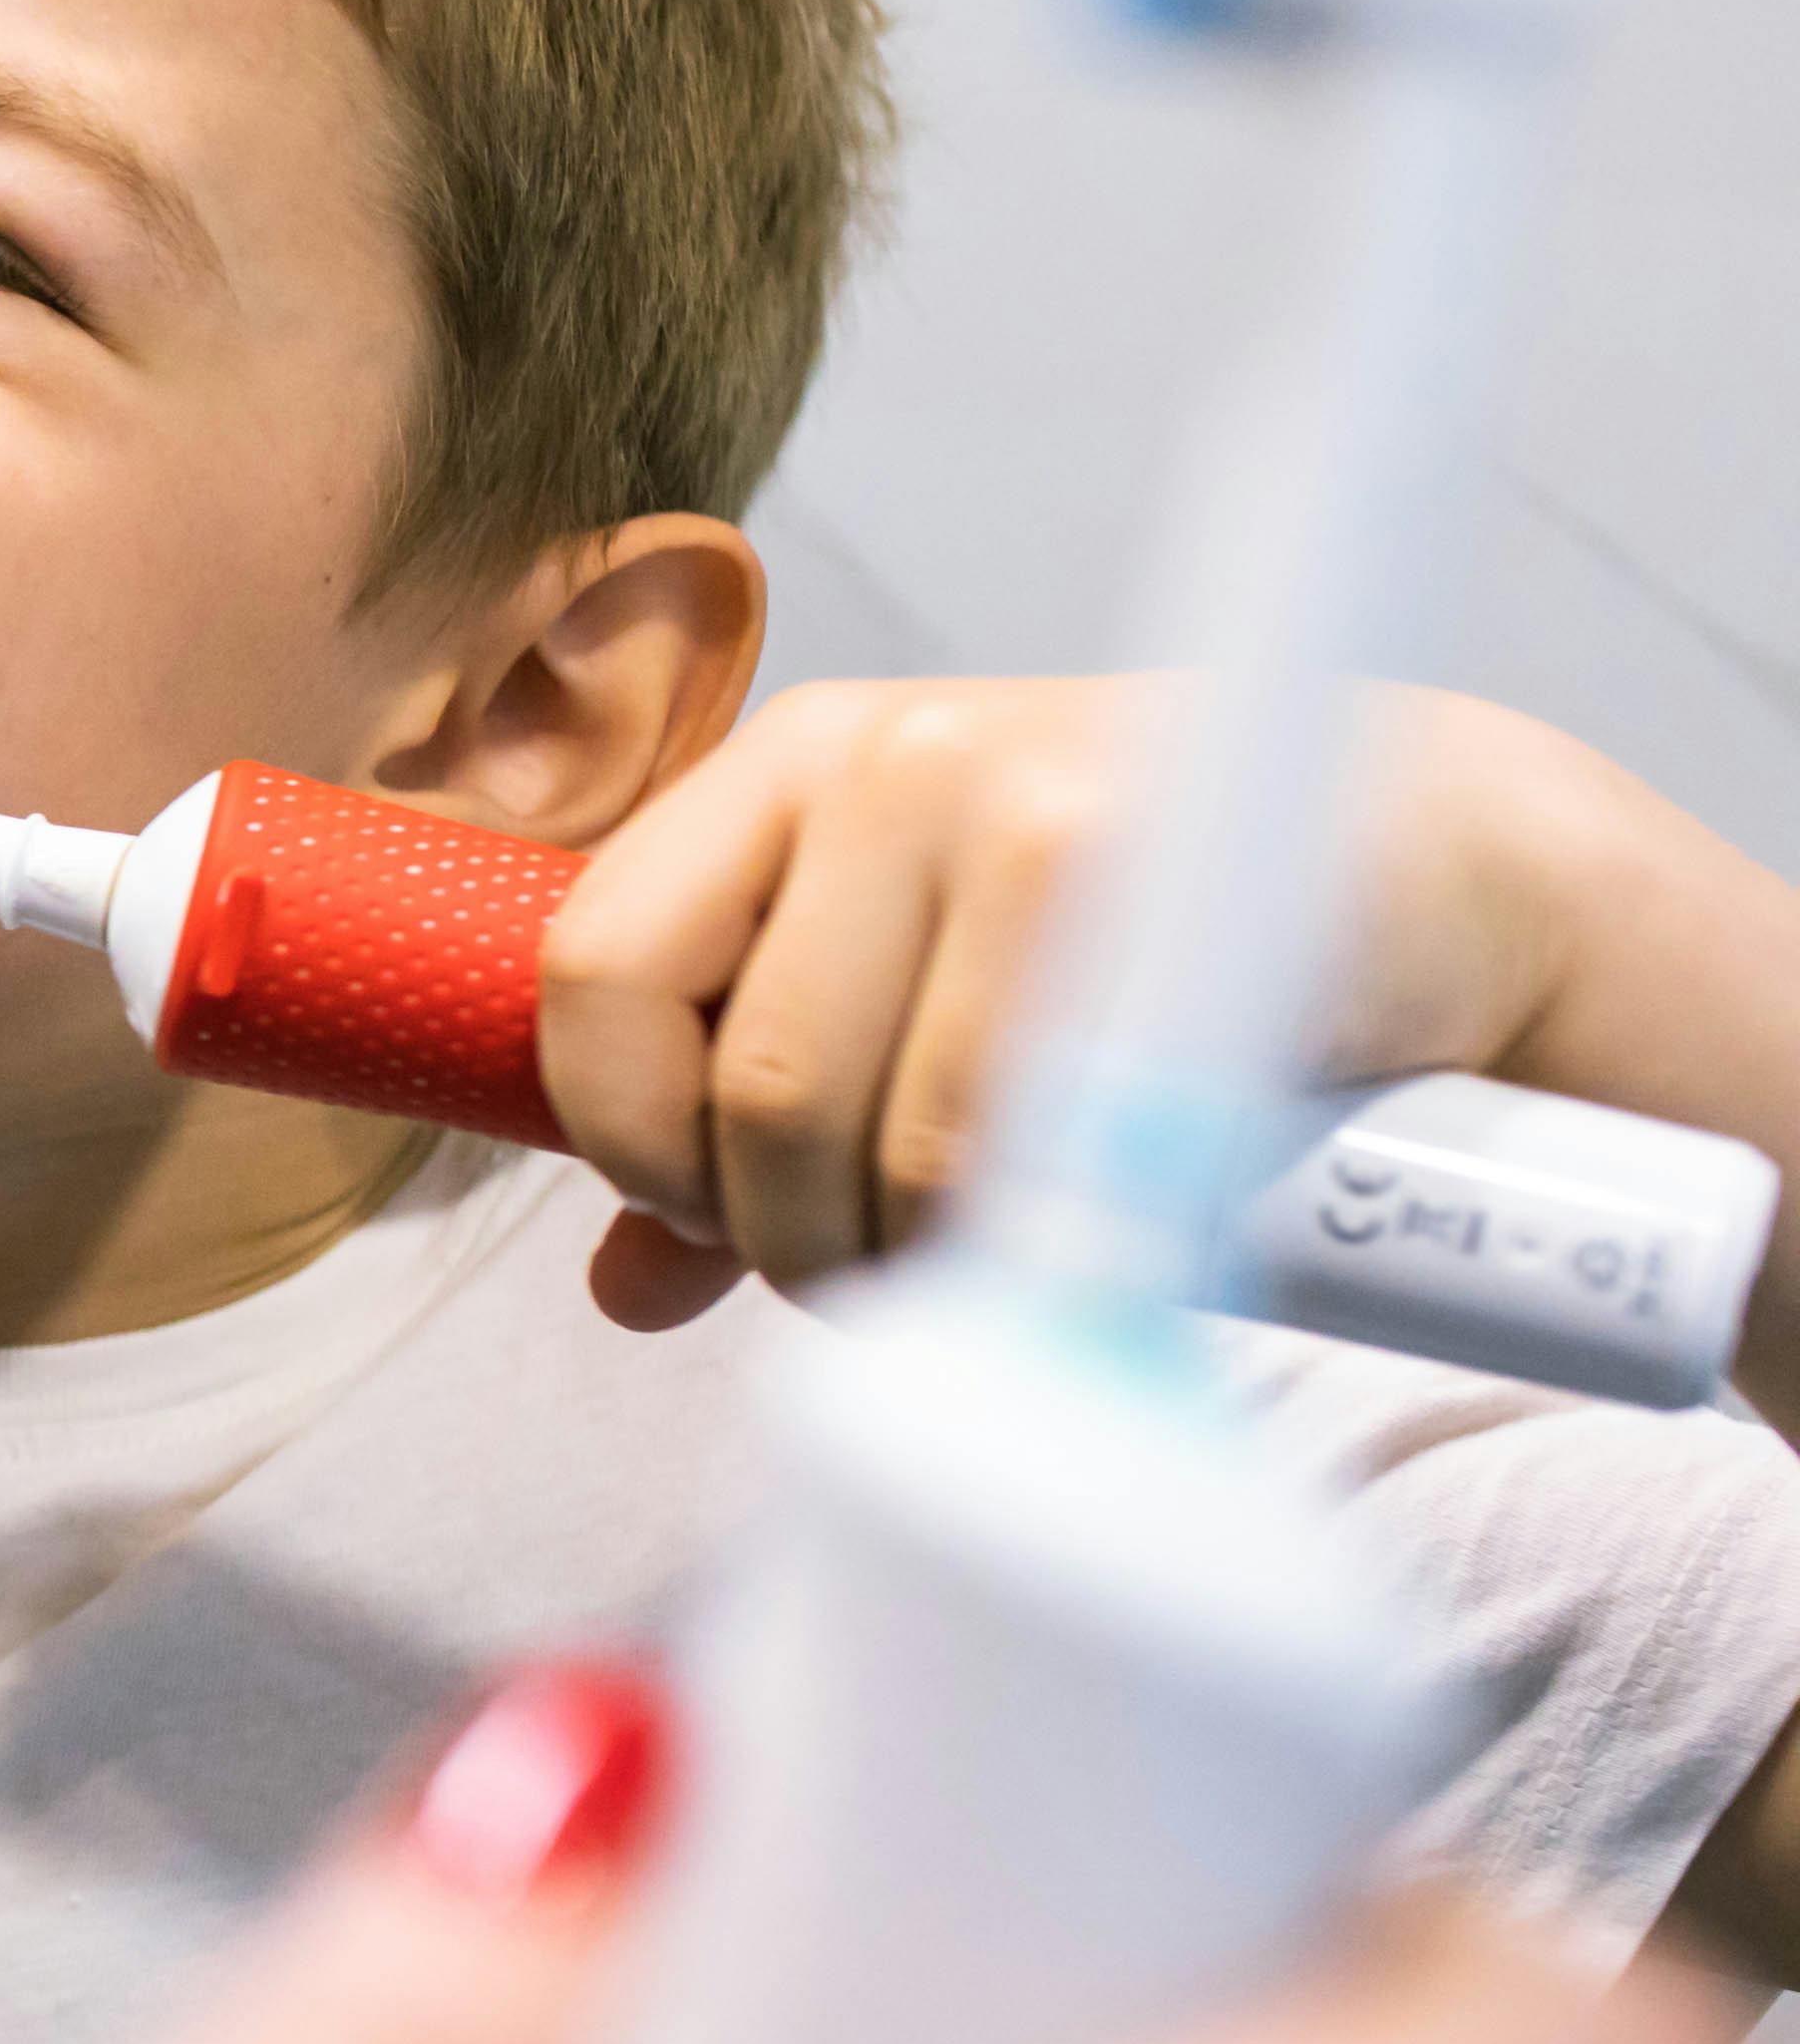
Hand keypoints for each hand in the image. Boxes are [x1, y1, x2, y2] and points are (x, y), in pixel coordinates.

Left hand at [540, 677, 1615, 1332]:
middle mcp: (889, 756)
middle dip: (792, 1235)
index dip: (628, 1133)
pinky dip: (1023, 1237)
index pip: (592, 969)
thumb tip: (620, 1287)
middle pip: (749, 1088)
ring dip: (916, 1258)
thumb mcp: (933, 988)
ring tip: (991, 1253)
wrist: (1450, 865)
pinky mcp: (1146, 887)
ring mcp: (1019, 805)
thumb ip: (762, 1122)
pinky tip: (1074, 1234)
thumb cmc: (1159, 937)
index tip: (711, 1211)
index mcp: (794, 761)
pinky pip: (1020, 1143)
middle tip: (881, 1269)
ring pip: (880, 1139)